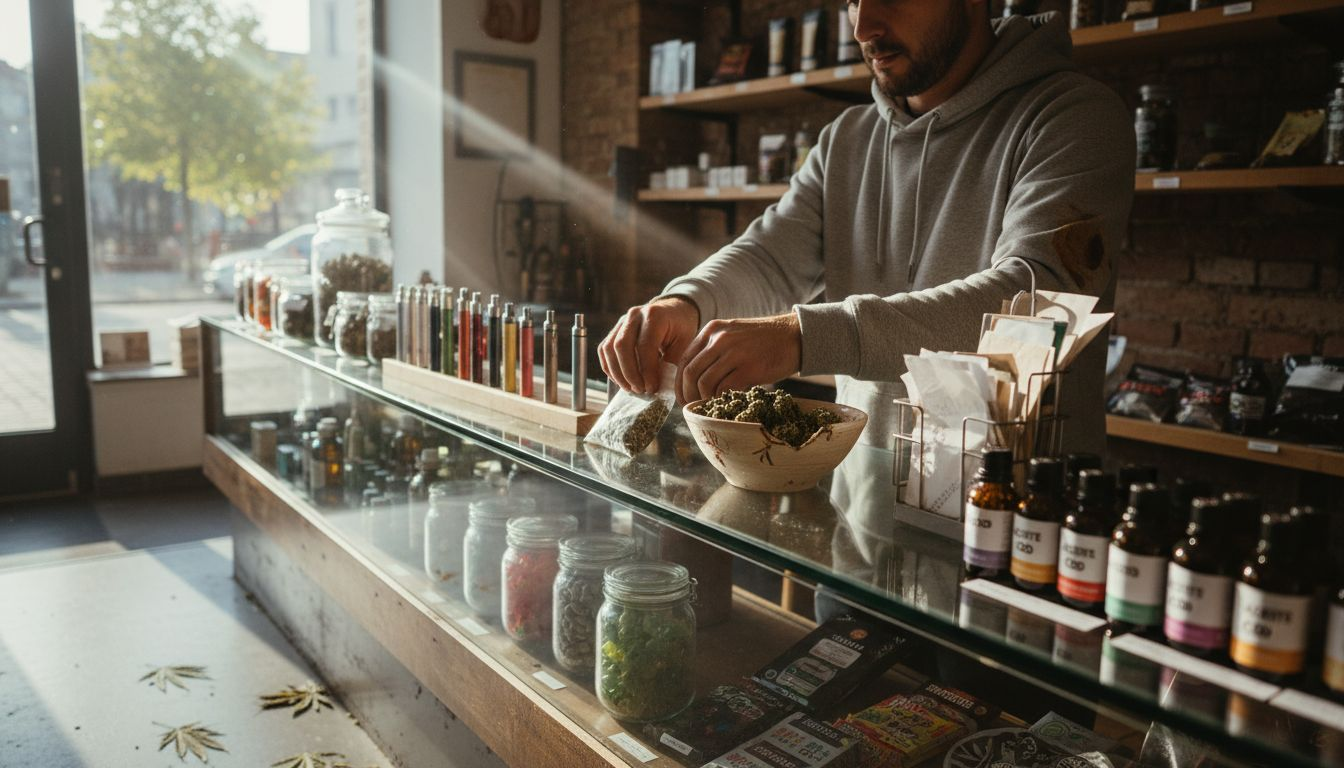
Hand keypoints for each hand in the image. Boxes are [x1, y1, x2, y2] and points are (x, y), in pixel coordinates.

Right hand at [598, 297, 699, 393]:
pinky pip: (604, 350)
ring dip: (617, 373)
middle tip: (640, 390)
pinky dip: (610, 368)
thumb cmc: (681, 329)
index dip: (646, 371)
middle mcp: (634, 315)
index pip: (644, 346)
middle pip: (622, 346)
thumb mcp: (685, 343)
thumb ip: (672, 362)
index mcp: (655, 315)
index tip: (652, 388)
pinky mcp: (614, 330)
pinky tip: (622, 381)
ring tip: (631, 389)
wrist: (674, 311)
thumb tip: (659, 386)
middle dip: (629, 373)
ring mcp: (622, 321)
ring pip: (609, 348)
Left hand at [676, 313, 801, 403]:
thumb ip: (714, 349)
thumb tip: (695, 379)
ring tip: (710, 406)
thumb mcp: (733, 334)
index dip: (680, 383)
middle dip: (687, 394)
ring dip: (703, 400)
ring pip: (704, 383)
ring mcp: (734, 353)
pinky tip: (725, 403)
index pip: (684, 359)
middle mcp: (719, 339)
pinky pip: (724, 389)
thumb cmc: (764, 340)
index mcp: (712, 330)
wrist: (795, 336)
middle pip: (690, 373)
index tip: (683, 397)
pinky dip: (720, 400)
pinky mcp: (749, 368)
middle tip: (692, 407)